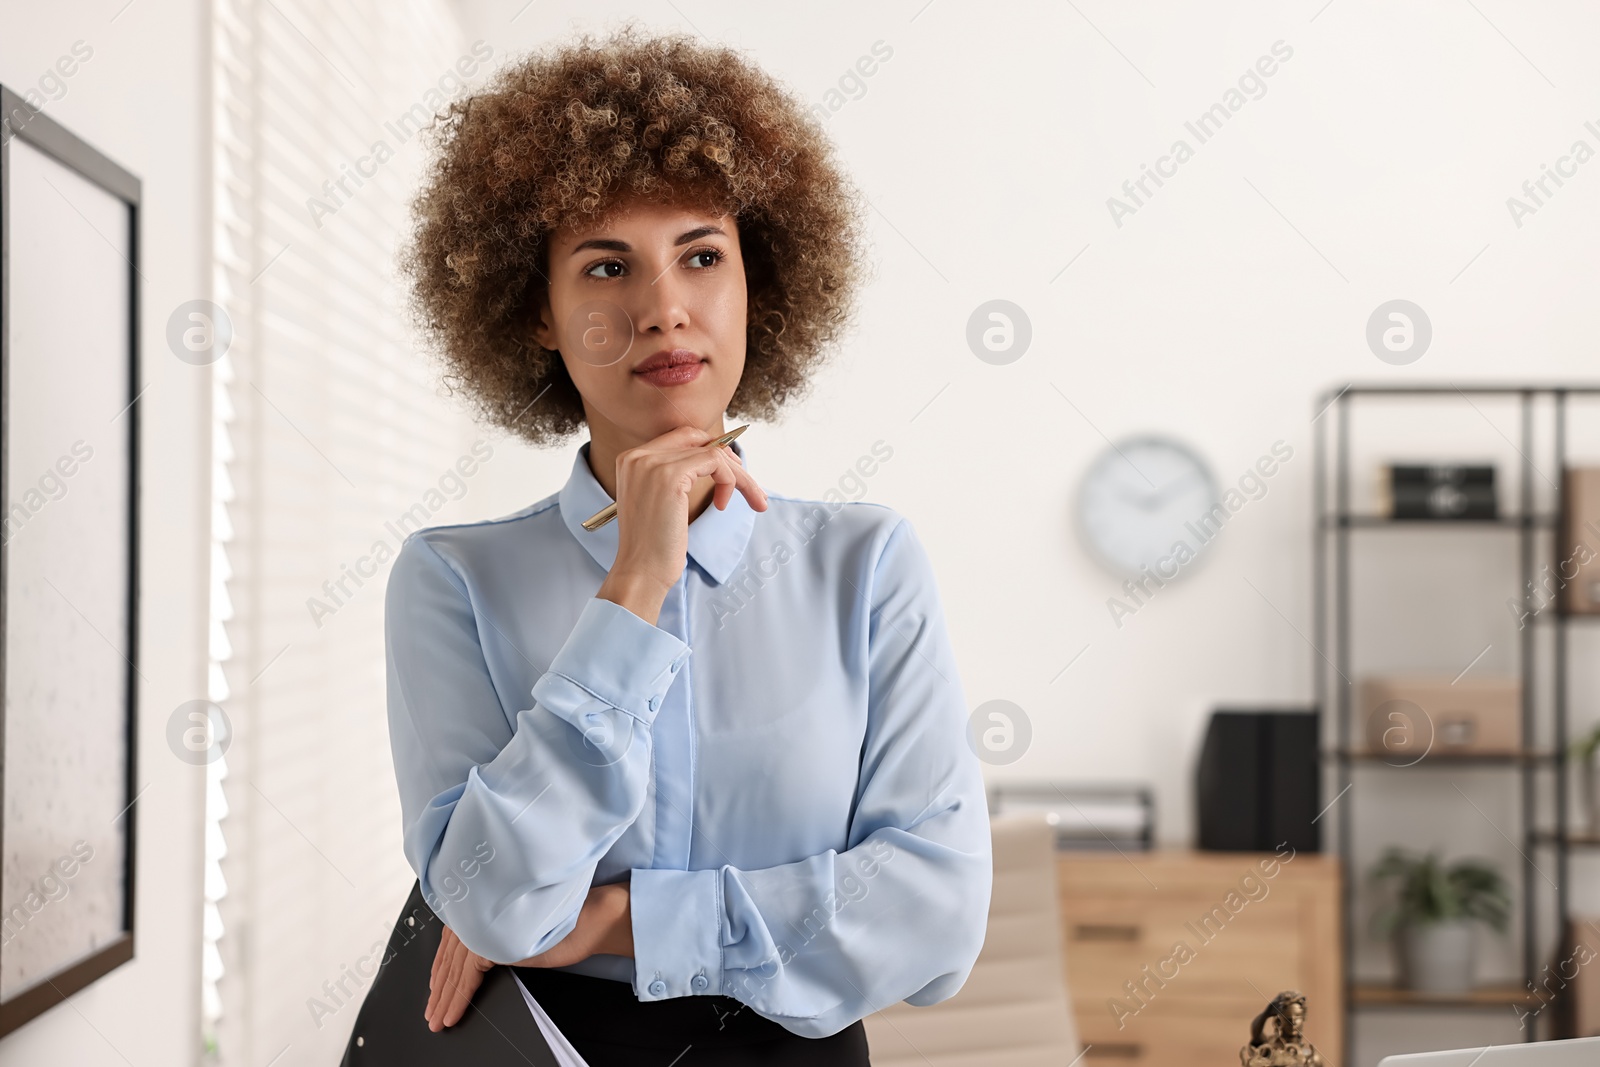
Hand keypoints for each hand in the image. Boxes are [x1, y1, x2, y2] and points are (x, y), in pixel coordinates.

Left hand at [423, 882, 632, 1029]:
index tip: (434, 990)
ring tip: (438, 1019)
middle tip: (431, 1012)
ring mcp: (483, 924)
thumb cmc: (564, 922)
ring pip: (453, 970)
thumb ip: (493, 934)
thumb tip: (470, 959)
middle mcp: (480, 910)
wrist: (590, 919)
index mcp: (485, 903)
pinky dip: (457, 998)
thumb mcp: (519, 930)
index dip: (440, 970)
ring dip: (444, 999)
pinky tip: (451, 1013)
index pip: (452, 943)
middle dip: (438, 990)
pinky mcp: (490, 941)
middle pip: (448, 958)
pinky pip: (466, 977)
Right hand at [598, 426, 767, 616]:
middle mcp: (638, 456)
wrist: (641, 571)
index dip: (710, 450)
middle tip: (748, 484)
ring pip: (713, 452)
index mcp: (632, 459)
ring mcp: (652, 463)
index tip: (730, 471)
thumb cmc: (654, 544)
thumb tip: (714, 458)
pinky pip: (715, 462)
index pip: (681, 437)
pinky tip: (722, 506)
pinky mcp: (670, 476)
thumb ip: (674, 475)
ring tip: (753, 499)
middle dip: (729, 458)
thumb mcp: (660, 500)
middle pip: (697, 440)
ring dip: (739, 476)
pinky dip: (730, 481)